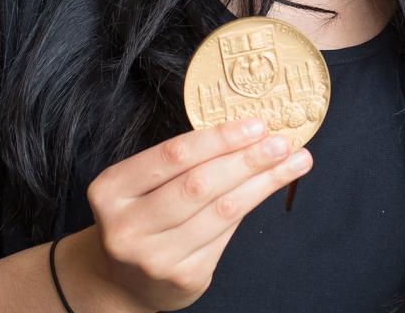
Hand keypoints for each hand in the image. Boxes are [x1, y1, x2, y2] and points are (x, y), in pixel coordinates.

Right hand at [83, 118, 312, 310]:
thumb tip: (245, 133)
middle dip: (247, 160)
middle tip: (281, 142)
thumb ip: (180, 164)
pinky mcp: (183, 278)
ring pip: (221, 211)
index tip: (255, 124)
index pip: (172, 156)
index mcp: (111, 190)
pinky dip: (251, 205)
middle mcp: (127, 226)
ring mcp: (155, 257)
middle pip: (199, 185)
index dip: (219, 138)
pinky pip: (226, 235)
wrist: (122, 281)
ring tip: (294, 162)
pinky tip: (269, 188)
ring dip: (263, 182)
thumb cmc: (139, 219)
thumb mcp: (138, 187)